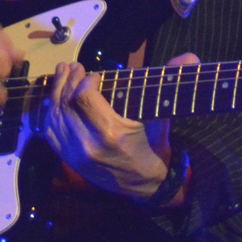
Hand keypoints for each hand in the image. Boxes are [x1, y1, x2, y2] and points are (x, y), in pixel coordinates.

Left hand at [42, 53, 199, 200]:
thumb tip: (191, 56)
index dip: (86, 80)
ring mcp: (75, 154)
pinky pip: (50, 131)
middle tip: (73, 66)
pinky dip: (50, 112)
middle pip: (67, 103)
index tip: (96, 74)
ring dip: (56, 91)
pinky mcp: (67, 159)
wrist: (144, 185)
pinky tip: (55, 98)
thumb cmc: (153, 146)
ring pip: (55, 115)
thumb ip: (171, 84)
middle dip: (68, 79)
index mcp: (112, 134)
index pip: (85, 97)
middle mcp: (89, 145)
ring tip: (62, 74)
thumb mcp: (161, 117)